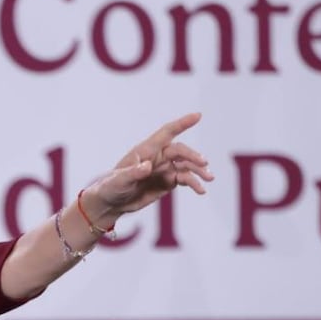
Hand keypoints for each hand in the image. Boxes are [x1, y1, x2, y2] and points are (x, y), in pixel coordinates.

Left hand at [86, 112, 213, 217]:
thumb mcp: (119, 180)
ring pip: (186, 165)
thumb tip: (147, 166)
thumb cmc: (111, 187)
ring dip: (199, 170)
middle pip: (180, 151)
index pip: (166, 133)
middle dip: (193, 156)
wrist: (111, 203)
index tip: (198, 116)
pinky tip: (201, 190)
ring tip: (209, 179)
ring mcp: (164, 169)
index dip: (182, 123)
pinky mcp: (168, 182)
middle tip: (204, 164)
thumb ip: (133, 173)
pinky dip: (195, 183)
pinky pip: (185, 179)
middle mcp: (158, 157)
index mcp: (146, 150)